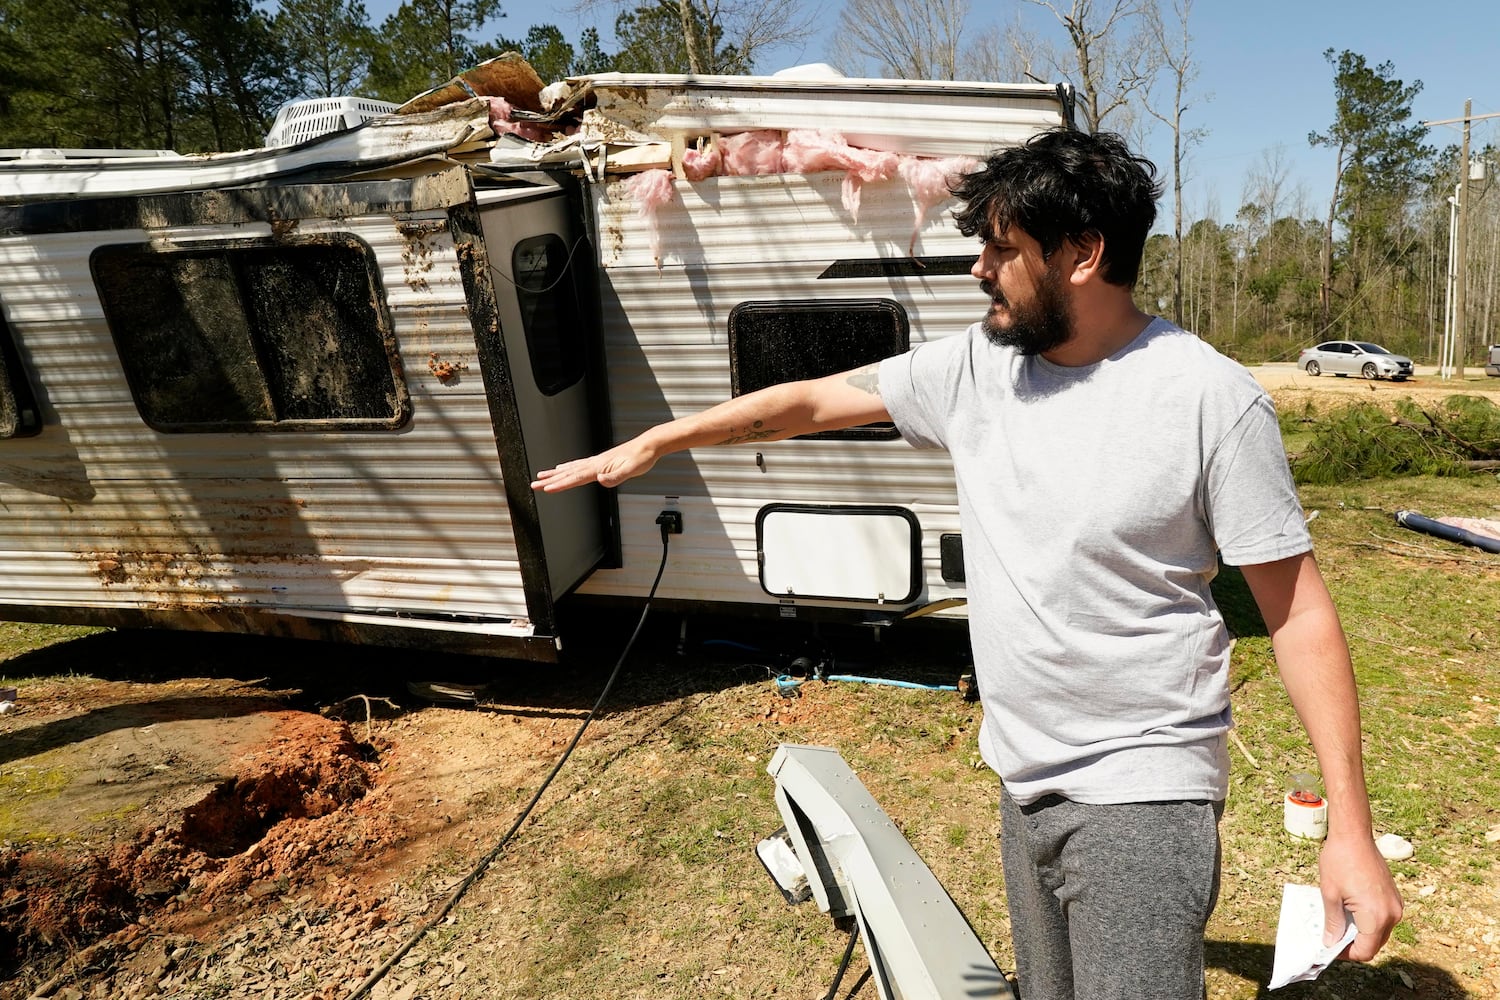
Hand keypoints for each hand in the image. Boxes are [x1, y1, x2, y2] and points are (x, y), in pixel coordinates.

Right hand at [530, 439, 657, 492]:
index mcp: (599, 467)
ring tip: (541, 475)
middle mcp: (594, 463)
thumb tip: (600, 480)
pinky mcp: (600, 462)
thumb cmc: (641, 458)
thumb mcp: (632, 470)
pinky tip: (563, 467)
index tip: (545, 488)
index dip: (559, 484)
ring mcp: (596, 462)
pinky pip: (578, 466)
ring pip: (570, 468)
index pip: (575, 478)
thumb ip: (616, 476)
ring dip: (555, 473)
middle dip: (550, 480)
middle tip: (534, 484)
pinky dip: (567, 467)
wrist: (648, 445)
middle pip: (567, 473)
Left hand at [1318, 833, 1402, 961]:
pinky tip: (1350, 912)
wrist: (1354, 835)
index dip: (1347, 954)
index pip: (1365, 951)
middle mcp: (1392, 914)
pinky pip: (1382, 918)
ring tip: (1339, 924)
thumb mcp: (1330, 895)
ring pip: (1379, 932)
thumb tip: (1331, 942)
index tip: (1331, 948)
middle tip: (1332, 938)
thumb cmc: (1340, 861)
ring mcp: (1396, 905)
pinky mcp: (1394, 897)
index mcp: (1376, 917)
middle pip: (1374, 944)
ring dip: (1361, 933)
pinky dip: (1368, 921)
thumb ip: (1333, 923)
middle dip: (1354, 945)